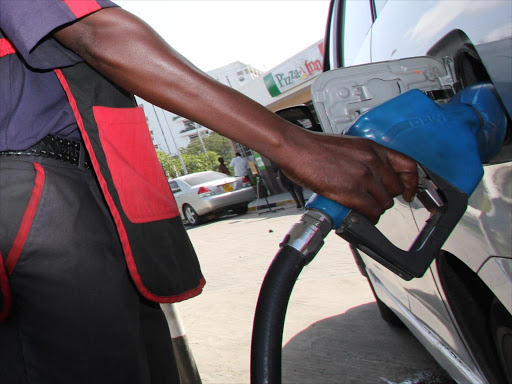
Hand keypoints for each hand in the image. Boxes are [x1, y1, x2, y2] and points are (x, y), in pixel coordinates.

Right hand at [278, 129, 417, 223]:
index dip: (412, 183)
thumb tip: (371, 176)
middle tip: (375, 202)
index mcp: (373, 148)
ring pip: (384, 203)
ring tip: (364, 210)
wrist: (297, 148)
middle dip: (386, 198)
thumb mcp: (349, 146)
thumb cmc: (315, 147)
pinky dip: (368, 218)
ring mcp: (363, 177)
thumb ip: (364, 159)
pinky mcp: (351, 191)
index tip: (408, 192)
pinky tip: (360, 216)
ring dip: (375, 209)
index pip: (408, 166)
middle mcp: (372, 161)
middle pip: (395, 189)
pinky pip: (370, 211)